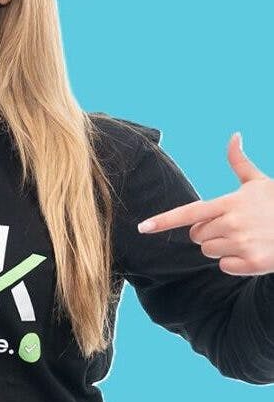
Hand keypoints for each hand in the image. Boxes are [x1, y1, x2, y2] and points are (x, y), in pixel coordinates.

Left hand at [137, 133, 273, 275]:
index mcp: (229, 203)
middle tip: (234, 226)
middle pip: (196, 236)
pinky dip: (235, 263)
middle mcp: (232, 224)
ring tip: (245, 237)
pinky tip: (252, 252)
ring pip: (208, 251)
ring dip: (222, 247)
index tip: (142, 227)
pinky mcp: (253, 263)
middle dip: (209, 233)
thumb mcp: (259, 182)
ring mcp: (242, 244)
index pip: (189, 213)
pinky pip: (224, 266)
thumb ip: (240, 162)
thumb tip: (234, 135)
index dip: (163, 221)